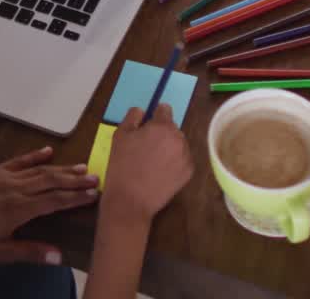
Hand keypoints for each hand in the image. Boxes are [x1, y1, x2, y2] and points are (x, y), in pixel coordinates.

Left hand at [0, 146, 98, 263]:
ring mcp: (4, 177)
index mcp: (18, 209)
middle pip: (51, 181)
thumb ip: (29, 251)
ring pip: (39, 170)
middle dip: (75, 179)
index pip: (54, 200)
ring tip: (82, 167)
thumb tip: (58, 256)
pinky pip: (19, 161)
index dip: (75, 197)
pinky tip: (48, 152)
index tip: (94, 195)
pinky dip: (35, 156)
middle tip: (96, 178)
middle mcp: (15, 189)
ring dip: (61, 168)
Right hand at [102, 105, 192, 222]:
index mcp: (162, 126)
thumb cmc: (122, 165)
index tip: (147, 125)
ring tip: (153, 161)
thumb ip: (132, 117)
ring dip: (169, 147)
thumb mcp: (120, 135)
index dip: (155, 115)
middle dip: (161, 133)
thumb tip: (142, 111)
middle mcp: (179, 139)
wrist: (130, 200)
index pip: (164, 109)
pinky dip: (174, 162)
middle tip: (146, 147)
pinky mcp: (188, 173)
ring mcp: (186, 156)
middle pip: (172, 128)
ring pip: (178, 144)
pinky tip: (160, 171)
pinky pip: (182, 160)